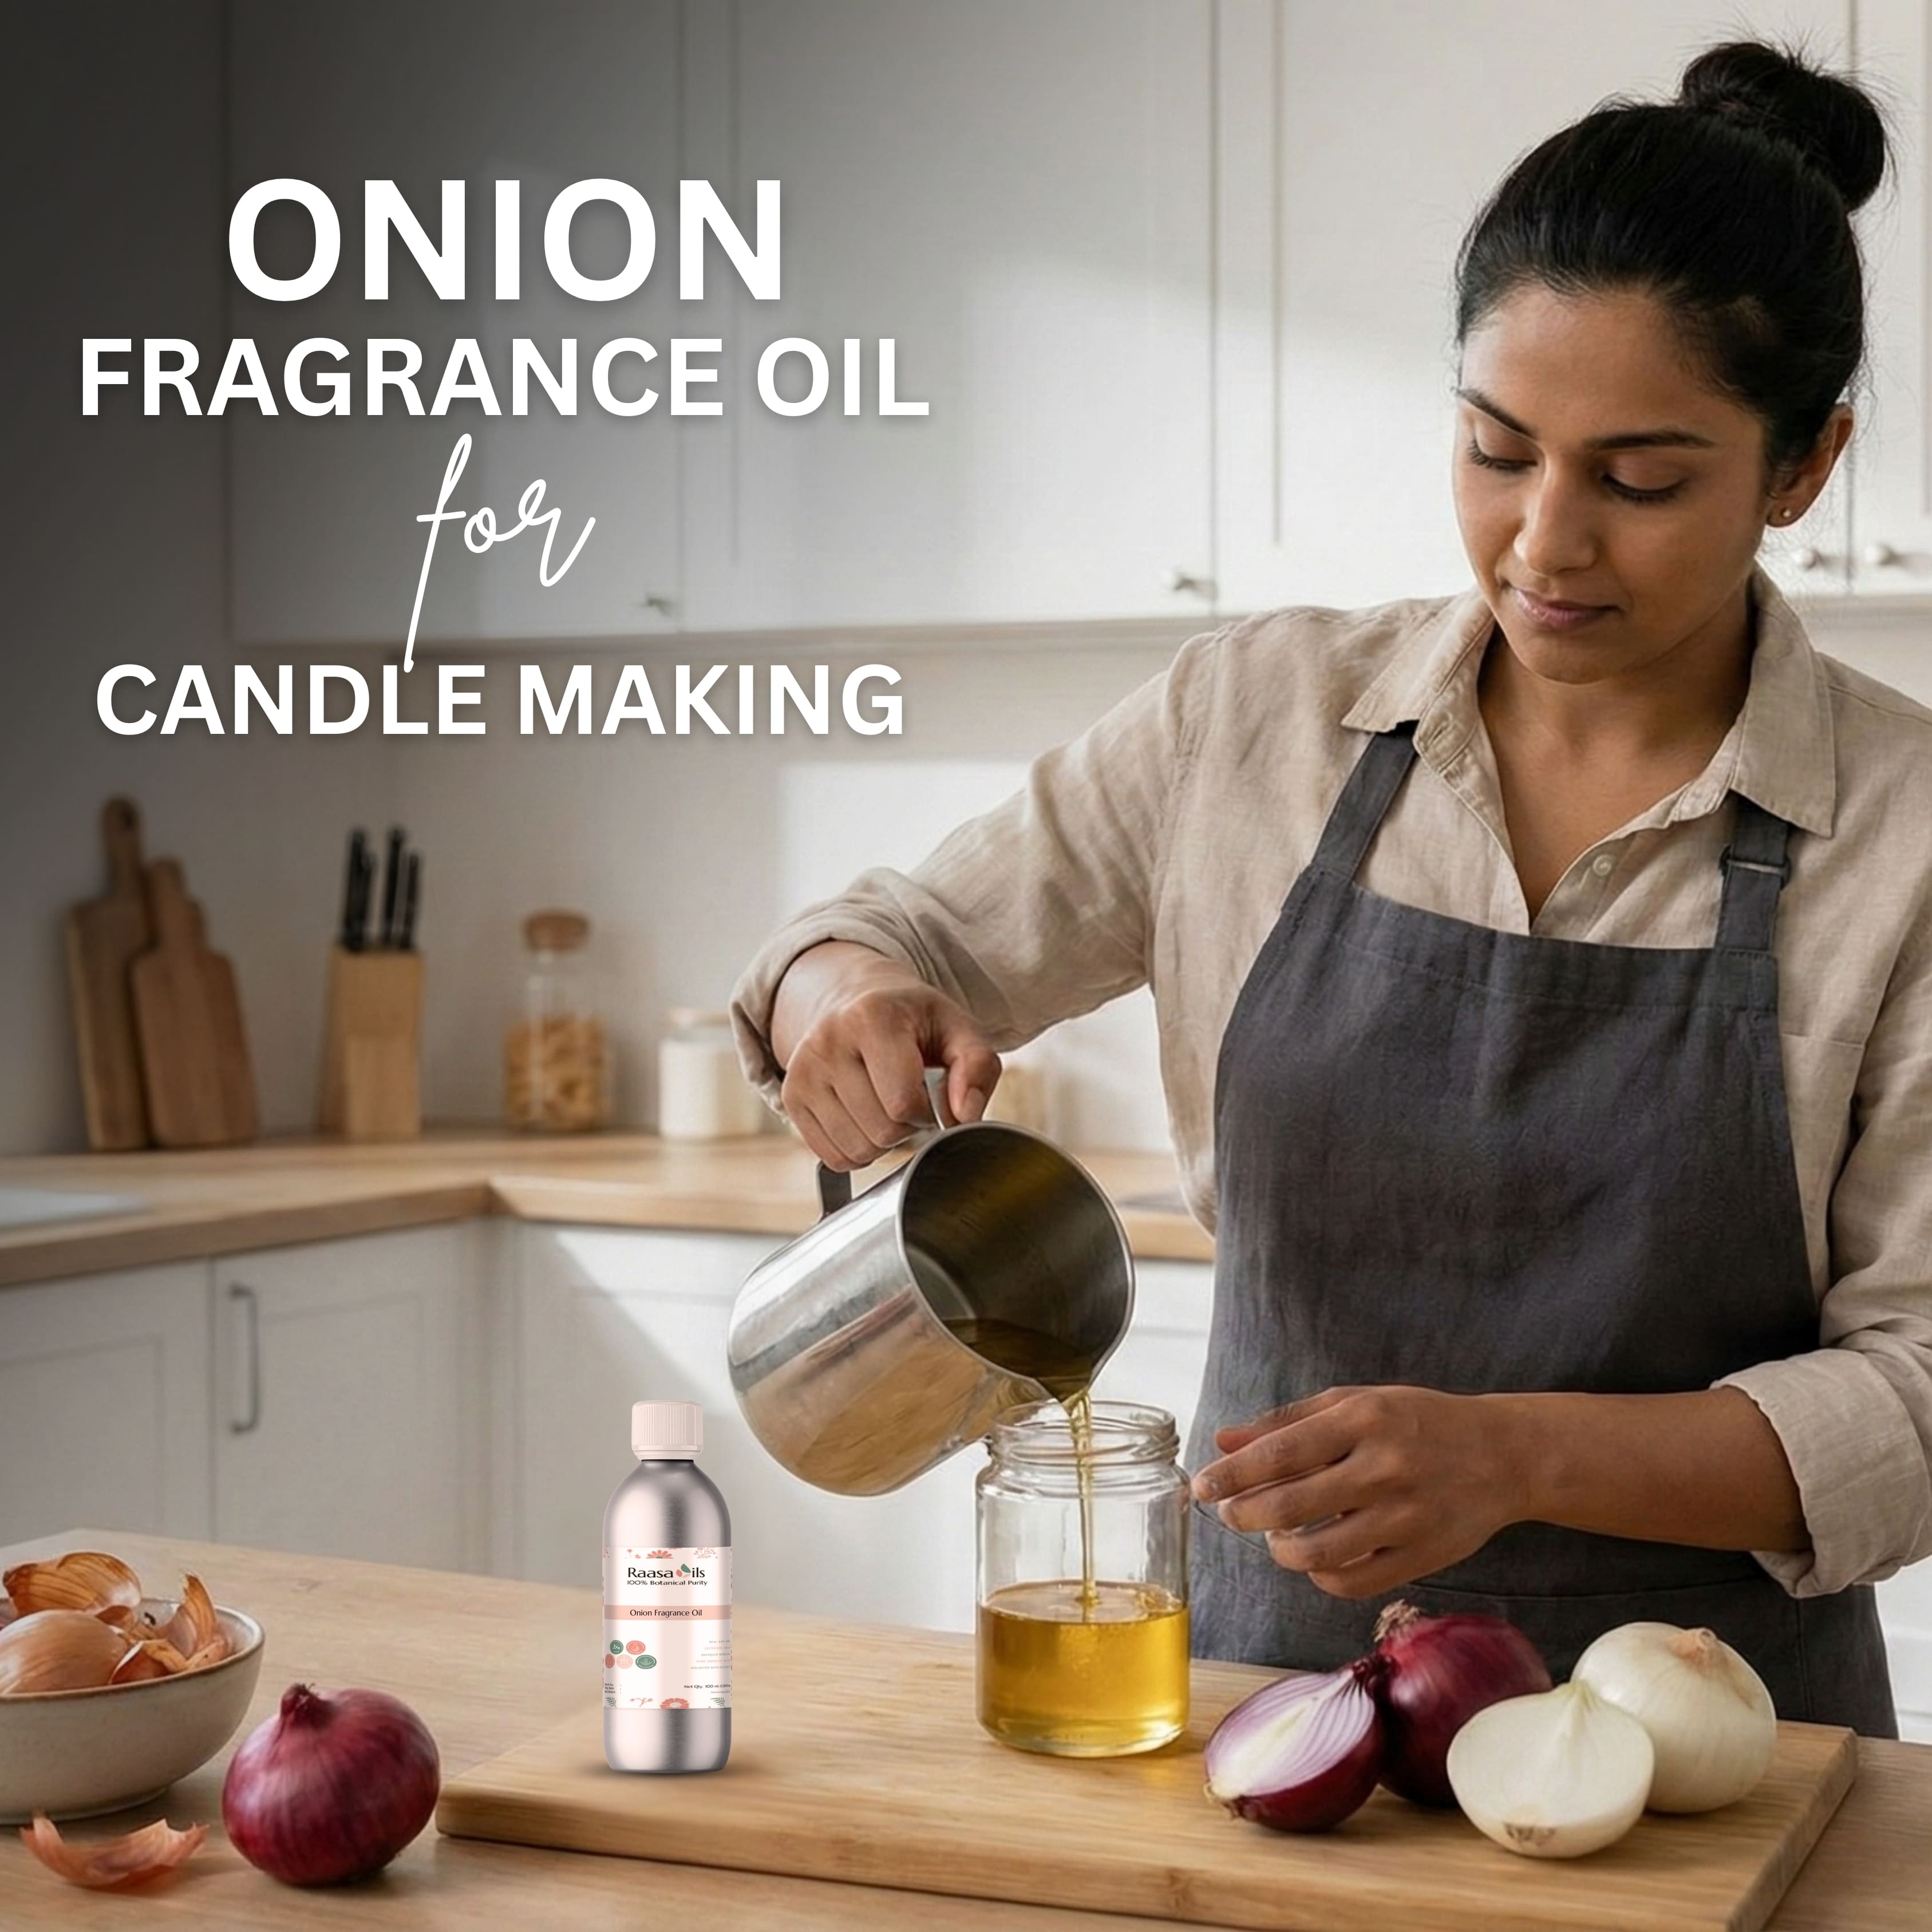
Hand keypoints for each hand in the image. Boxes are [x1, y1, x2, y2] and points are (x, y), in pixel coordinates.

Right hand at [772, 942, 1001, 1169]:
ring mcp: (803, 1070)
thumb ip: (977, 1067)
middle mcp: (828, 1040)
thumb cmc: (913, 1020)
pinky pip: (831, 1157)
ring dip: (882, 1142)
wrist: (855, 998)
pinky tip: (864, 1118)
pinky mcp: (791, 1095)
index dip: (929, 1112)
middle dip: (907, 1127)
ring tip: (886, 1107)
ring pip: (856, 1150)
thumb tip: (965, 1115)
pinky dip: (856, 1151)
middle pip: (881, 1131)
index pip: (904, 1102)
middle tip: (909, 1100)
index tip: (931, 1093)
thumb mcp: (957, 1028)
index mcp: (872, 1017)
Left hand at [1189, 1386, 1523, 1598]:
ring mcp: (1405, 1517)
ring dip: (1280, 1550)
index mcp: (1364, 1419)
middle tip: (1229, 1513)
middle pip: (1290, 1506)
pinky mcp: (1422, 1557)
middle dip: (1244, 1514)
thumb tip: (1222, 1442)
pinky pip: (1351, 1582)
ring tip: (1275, 1535)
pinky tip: (1314, 1557)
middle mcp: (1384, 1468)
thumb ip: (1286, 1423)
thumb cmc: (1415, 1422)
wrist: (1502, 1455)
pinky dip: (1319, 1576)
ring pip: (1317, 1553)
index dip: (1232, 1474)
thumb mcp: (1354, 1403)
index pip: (1280, 1453)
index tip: (1200, 1484)